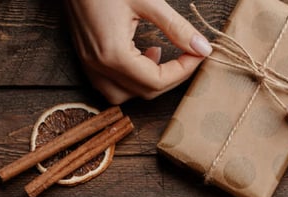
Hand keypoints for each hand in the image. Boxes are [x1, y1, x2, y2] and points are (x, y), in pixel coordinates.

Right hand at [64, 0, 212, 103]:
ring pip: (124, 95)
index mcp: (113, 54)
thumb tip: (202, 48)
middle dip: (171, 77)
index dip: (184, 71)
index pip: (157, 81)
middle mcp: (98, 66)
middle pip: (144, 92)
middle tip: (188, 54)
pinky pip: (109, 85)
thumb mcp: (147, 1)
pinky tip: (140, 55)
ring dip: (147, 83)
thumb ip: (176, 28)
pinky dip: (129, 79)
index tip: (198, 53)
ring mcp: (88, 64)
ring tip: (159, 56)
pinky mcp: (85, 58)